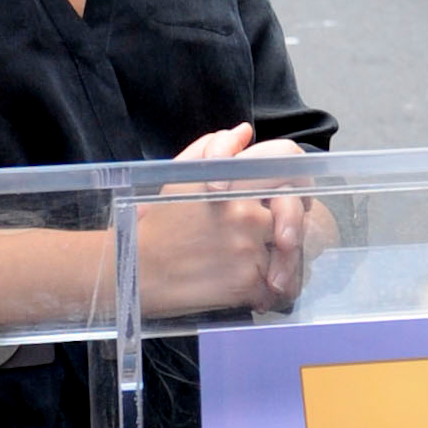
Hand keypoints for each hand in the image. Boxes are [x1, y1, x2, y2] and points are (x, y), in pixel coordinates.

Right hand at [138, 123, 334, 320]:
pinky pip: (276, 288)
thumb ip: (212, 148)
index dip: (295, 182)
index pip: (285, 165)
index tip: (289, 199)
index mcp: (230, 181)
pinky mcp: (246, 283)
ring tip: (258, 274)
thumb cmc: (155, 226)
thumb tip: (245, 132)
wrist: (133, 273)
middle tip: (277, 246)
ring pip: (286, 255)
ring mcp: (247, 248)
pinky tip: (250, 293)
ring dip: (278, 267)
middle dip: (288, 232)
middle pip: (291, 215)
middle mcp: (244, 212)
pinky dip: (267, 295)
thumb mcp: (178, 178)